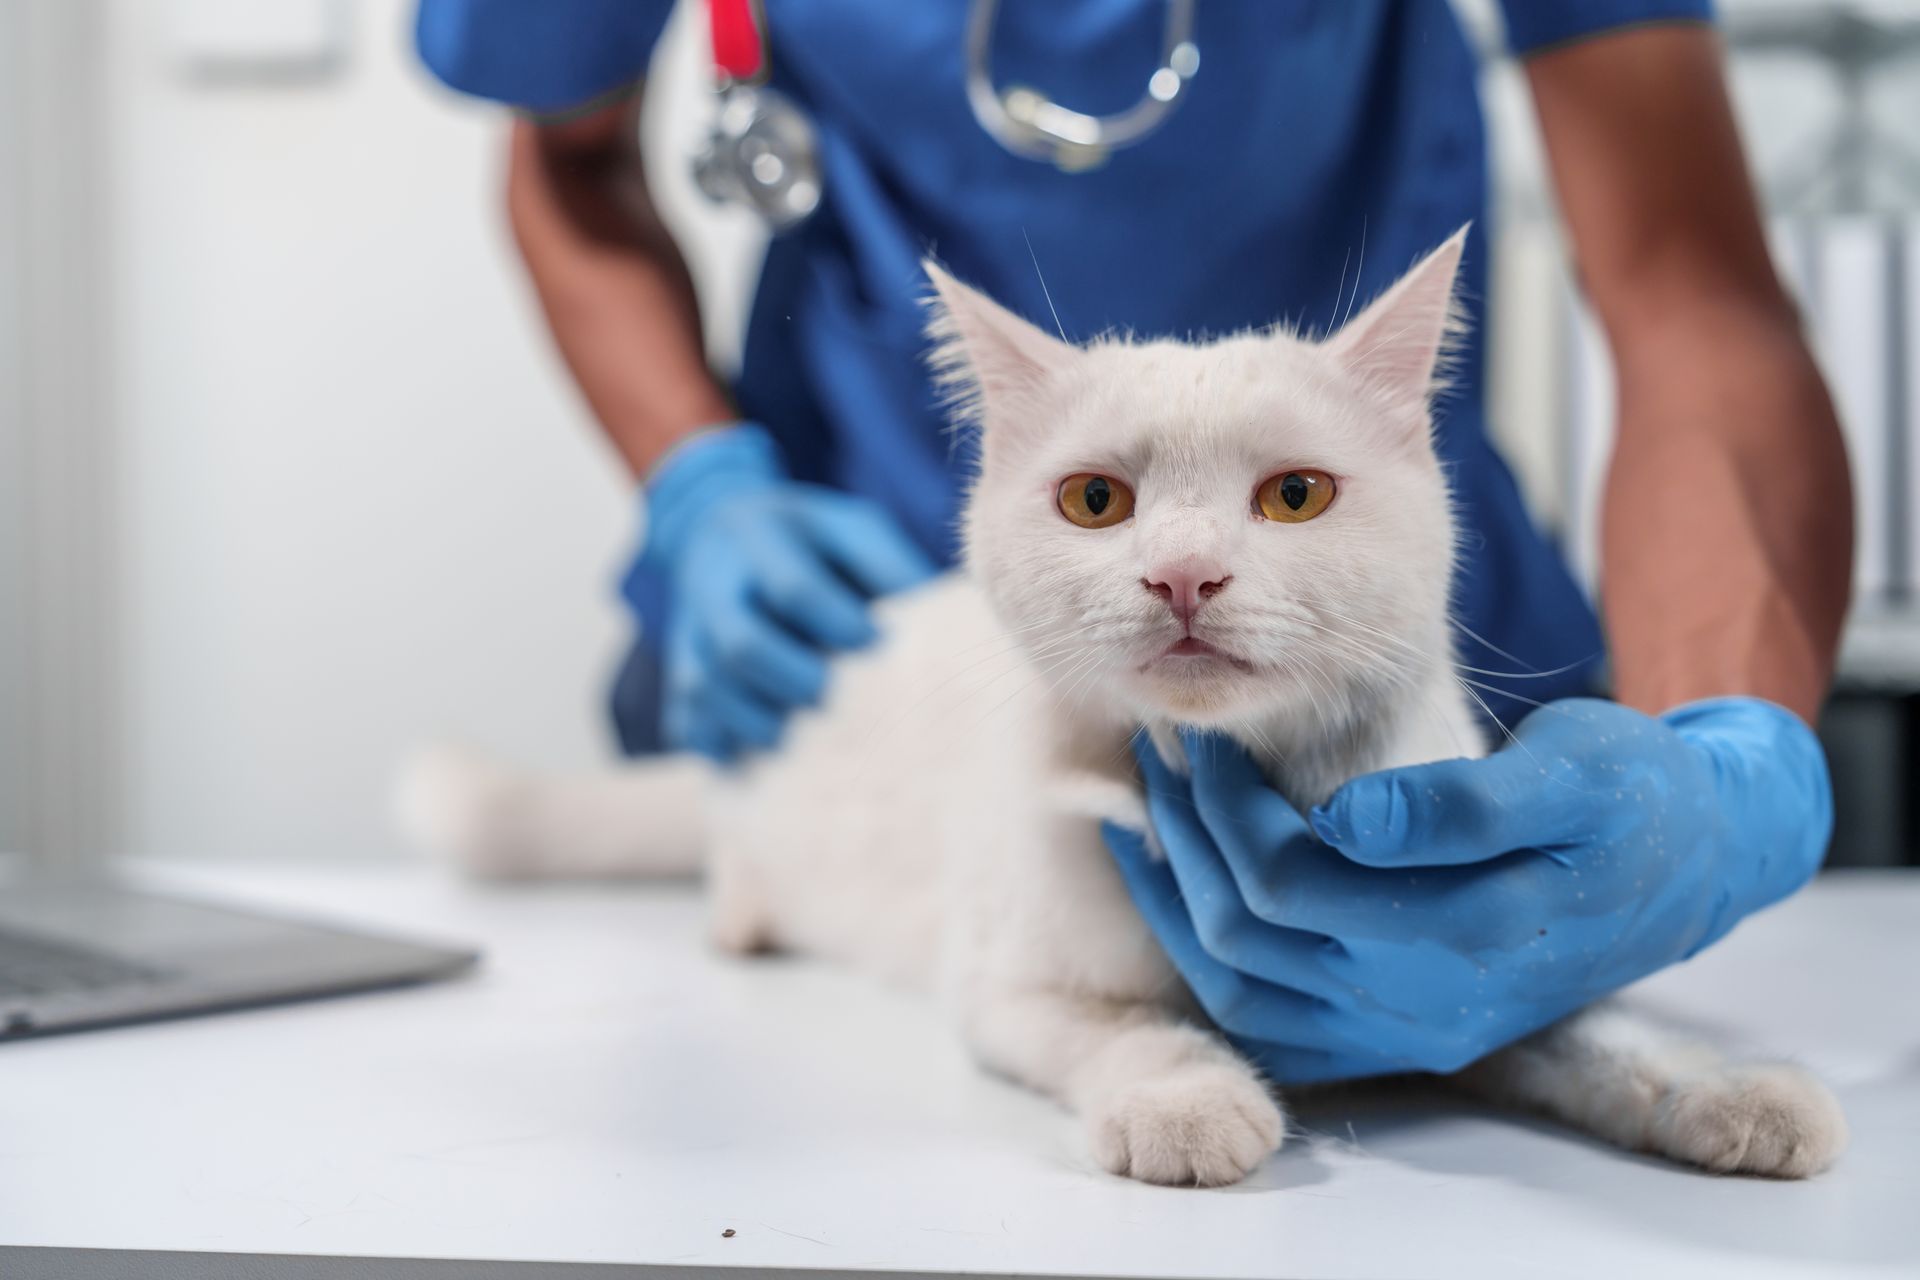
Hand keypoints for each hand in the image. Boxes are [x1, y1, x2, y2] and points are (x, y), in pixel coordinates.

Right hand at [638, 425, 937, 761]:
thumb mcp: (848, 526)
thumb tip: (934, 619)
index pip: (793, 586)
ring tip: (793, 736)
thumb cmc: (807, 538)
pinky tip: (753, 755)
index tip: (878, 643)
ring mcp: (688, 631)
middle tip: (830, 696)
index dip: (836, 621)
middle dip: (792, 679)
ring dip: (753, 721)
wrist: (714, 525)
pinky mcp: (679, 669)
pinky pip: (684, 719)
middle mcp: (714, 584)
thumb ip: (887, 563)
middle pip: (740, 644)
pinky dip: (717, 744)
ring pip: (704, 686)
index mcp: (762, 540)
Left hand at [1106, 697, 1831, 1082]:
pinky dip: (1202, 951)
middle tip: (1167, 748)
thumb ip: (1463, 803)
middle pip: (1249, 928)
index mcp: (1470, 934)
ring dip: (1179, 889)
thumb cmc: (1627, 798)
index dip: (1228, 803)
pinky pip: (1264, 1017)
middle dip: (1192, 831)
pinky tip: (1171, 880)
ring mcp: (1406, 1030)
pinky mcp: (1392, 1034)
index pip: (1291, 879)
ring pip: (1238, 980)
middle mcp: (1427, 1004)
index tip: (1206, 729)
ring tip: (1153, 801)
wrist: (1682, 867)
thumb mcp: (1573, 773)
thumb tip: (1347, 818)